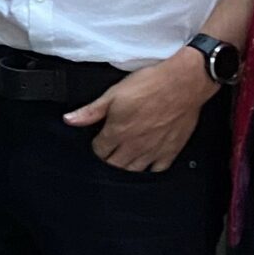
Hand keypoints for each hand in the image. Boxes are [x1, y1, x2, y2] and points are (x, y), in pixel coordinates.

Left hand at [65, 50, 213, 171]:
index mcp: (117, 132)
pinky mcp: (170, 151)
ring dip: (125, 168)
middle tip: (109, 152)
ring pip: (133, 171)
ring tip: (123, 160)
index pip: (99, 150)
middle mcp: (133, 146)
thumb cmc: (151, 84)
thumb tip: (70, 119)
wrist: (183, 83)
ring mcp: (152, 151)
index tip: (98, 141)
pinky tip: (147, 164)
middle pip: (113, 165)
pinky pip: (156, 170)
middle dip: (107, 160)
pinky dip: (149, 170)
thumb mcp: (114, 93)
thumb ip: (91, 110)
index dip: (96, 146)